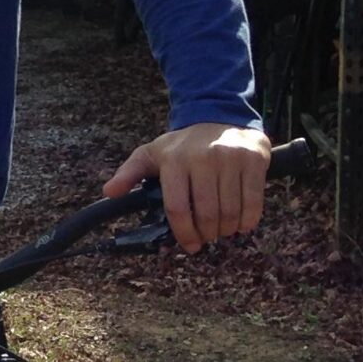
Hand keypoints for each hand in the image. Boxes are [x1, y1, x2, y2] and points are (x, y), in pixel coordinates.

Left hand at [105, 123, 273, 252]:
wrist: (219, 115)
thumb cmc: (183, 144)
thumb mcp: (151, 153)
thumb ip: (129, 173)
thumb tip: (109, 192)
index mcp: (174, 160)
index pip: (177, 208)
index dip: (184, 233)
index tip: (190, 246)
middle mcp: (202, 158)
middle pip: (206, 213)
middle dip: (207, 234)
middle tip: (207, 238)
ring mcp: (230, 158)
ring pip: (230, 210)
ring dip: (226, 229)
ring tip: (222, 231)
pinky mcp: (253, 159)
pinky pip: (253, 200)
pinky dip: (248, 220)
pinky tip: (241, 224)